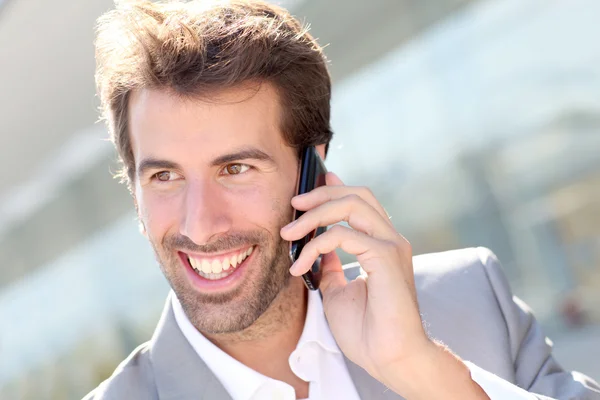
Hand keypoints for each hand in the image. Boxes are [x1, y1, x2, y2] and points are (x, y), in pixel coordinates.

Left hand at [280, 172, 431, 387]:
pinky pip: (343, 235)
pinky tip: (300, 265)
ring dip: (314, 214)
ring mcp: (392, 245)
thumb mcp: (338, 291)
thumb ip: (331, 266)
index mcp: (382, 244)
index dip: (336, 188)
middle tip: (294, 204)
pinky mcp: (386, 257)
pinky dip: (316, 244)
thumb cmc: (367, 330)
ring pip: (351, 205)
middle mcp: (391, 239)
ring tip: (289, 232)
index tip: (313, 183)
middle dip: (322, 193)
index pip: (361, 202)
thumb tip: (318, 247)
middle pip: (357, 195)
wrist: (389, 358)